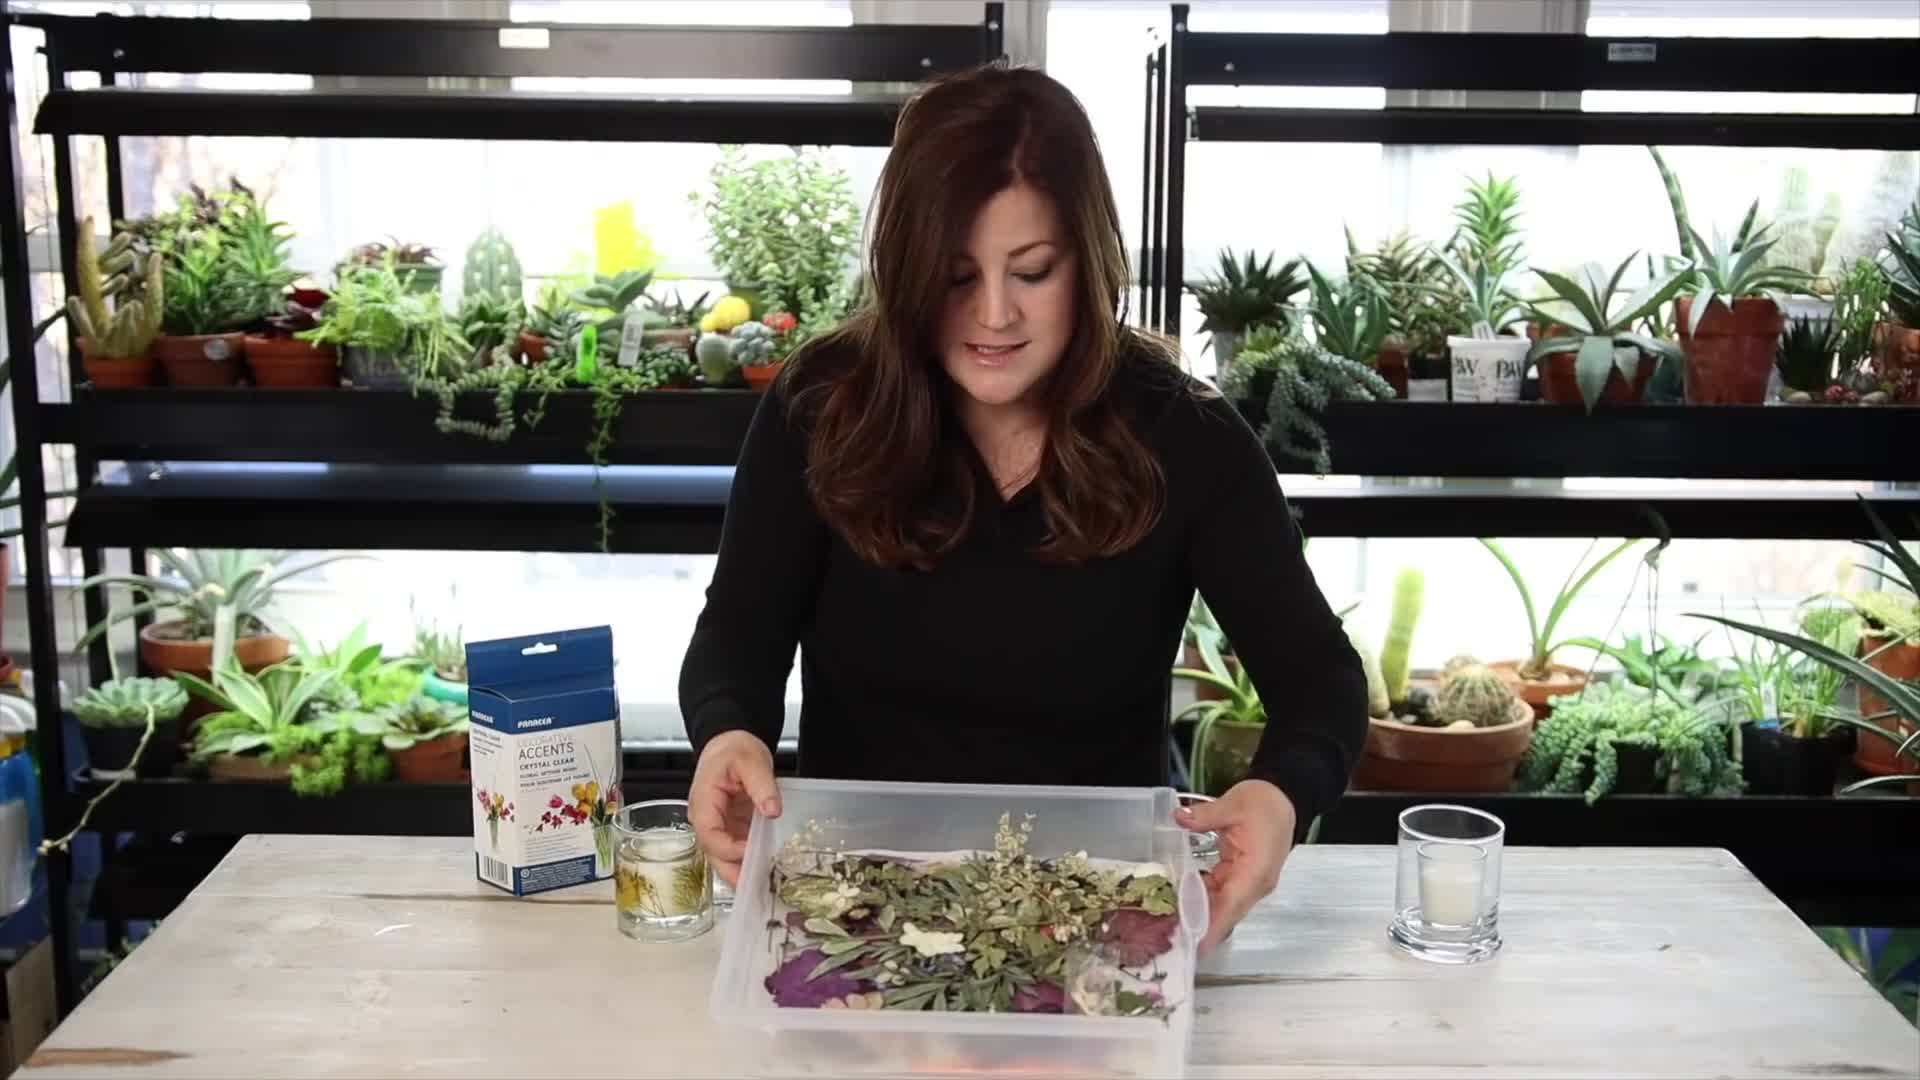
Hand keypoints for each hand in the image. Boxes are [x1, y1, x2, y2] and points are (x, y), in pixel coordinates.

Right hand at [689, 730, 780, 886]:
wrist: (731, 742)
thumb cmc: (735, 750)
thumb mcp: (752, 762)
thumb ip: (763, 786)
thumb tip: (772, 810)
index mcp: (703, 801)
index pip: (709, 833)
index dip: (728, 848)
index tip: (752, 853)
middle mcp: (705, 817)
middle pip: (713, 852)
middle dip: (732, 872)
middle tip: (755, 887)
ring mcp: (717, 824)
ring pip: (723, 855)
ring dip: (739, 871)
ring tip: (761, 885)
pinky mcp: (730, 827)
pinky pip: (735, 848)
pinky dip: (747, 861)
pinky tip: (764, 870)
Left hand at [1175, 779, 1297, 951]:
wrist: (1283, 798)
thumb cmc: (1263, 803)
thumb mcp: (1233, 804)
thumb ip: (1205, 815)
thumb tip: (1179, 818)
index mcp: (1256, 870)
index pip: (1232, 904)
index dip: (1214, 925)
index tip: (1196, 944)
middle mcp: (1255, 884)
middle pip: (1226, 911)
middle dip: (1200, 924)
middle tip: (1169, 936)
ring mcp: (1250, 883)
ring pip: (1222, 905)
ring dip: (1199, 912)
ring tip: (1168, 921)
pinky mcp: (1243, 878)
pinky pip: (1221, 894)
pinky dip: (1202, 897)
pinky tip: (1179, 898)